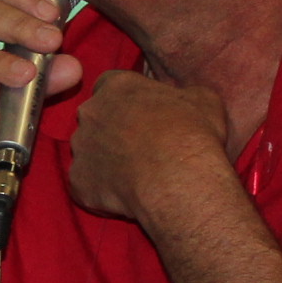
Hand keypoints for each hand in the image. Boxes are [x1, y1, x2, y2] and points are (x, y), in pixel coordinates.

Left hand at [64, 68, 233, 229]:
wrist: (179, 180)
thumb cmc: (193, 135)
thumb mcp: (203, 100)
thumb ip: (183, 95)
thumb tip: (185, 100)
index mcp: (118, 86)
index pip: (112, 85)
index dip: (128, 101)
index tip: (144, 115)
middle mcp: (91, 112)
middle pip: (96, 118)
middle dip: (113, 130)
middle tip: (140, 147)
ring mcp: (81, 148)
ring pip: (89, 152)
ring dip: (106, 160)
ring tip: (135, 175)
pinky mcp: (78, 182)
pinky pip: (86, 185)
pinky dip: (101, 191)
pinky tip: (125, 197)